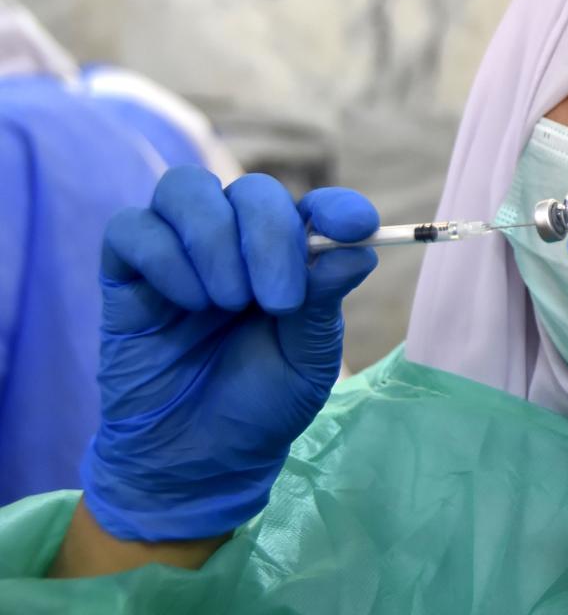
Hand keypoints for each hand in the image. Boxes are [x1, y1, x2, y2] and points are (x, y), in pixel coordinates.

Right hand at [81, 167, 378, 540]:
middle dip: (270, 235)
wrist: (199, 460)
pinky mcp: (126, 274)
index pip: (313, 207)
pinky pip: (132, 228)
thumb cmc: (261, 405)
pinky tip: (187, 303)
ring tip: (227, 303)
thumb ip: (323, 301)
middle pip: (251, 190)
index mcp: (289, 261)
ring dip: (214, 240)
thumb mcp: (307, 360)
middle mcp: (235, 245)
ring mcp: (179, 254)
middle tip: (278, 300)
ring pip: (185, 190)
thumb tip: (358, 248)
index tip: (356, 225)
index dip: (336, 207)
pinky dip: (164, 257)